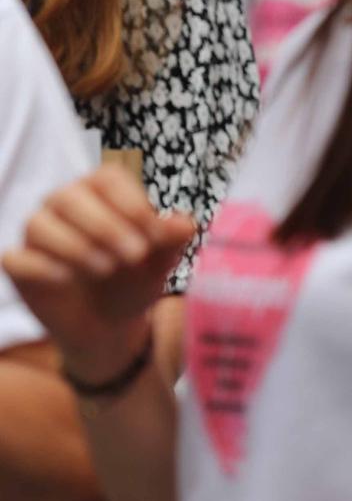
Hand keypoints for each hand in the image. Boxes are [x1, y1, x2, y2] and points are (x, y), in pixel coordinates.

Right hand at [2, 165, 192, 375]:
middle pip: (70, 196)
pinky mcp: (20, 266)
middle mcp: (63, 205)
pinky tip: (68, 280)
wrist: (111, 322)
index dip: (132, 204)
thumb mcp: (161, 260)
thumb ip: (172, 239)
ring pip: (38, 224)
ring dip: (75, 246)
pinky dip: (40, 267)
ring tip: (107, 269)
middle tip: (135, 255)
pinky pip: (16, 258)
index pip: (107, 178)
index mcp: (100, 192)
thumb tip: (185, 224)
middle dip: (106, 226)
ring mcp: (38, 234)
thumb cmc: (135, 278)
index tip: (155, 236)